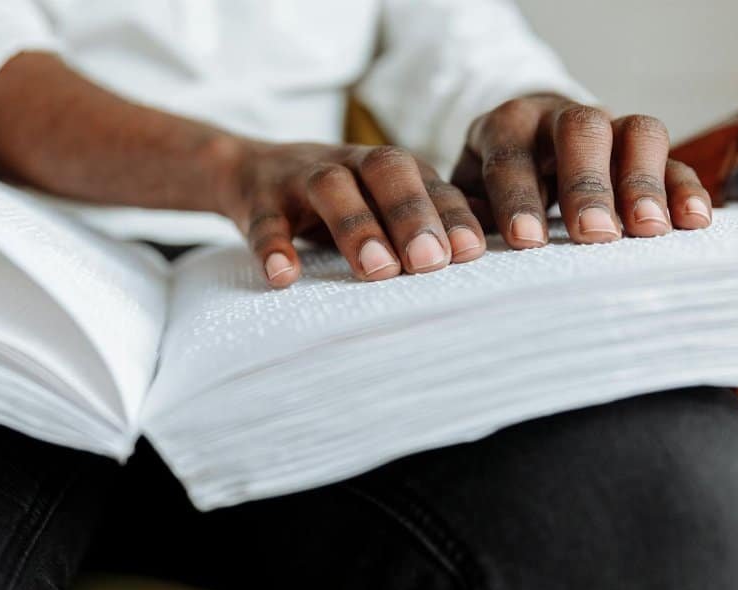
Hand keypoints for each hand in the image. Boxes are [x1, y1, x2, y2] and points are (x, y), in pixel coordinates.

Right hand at [221, 142, 484, 287]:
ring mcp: (301, 178)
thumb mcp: (382, 204)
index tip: (473, 253)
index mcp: (390, 169)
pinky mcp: (258, 199)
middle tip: (431, 263)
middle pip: (387, 171)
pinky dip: (274, 246)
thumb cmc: (338, 200)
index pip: (429, 182)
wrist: (247, 170)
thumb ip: (428, 221)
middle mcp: (351, 164)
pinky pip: (264, 220)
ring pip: (331, 187)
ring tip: (377, 270)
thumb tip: (489, 256)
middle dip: (412, 214)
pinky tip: (284, 277)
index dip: (451, 214)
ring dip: (356, 225)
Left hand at [451, 94, 713, 248]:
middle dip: (588, 183)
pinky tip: (694, 223)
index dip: (519, 196)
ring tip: (647, 229)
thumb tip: (472, 239)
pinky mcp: (646, 150)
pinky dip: (685, 189)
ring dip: (643, 182)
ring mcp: (611, 128)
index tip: (527, 240)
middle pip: (582, 131)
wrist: (527, 141)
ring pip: (637, 133)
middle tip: (594, 233)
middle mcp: (561, 117)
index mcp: (507, 125)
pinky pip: (675, 159)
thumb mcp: (469, 190)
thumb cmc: (492, 181)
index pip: (512, 153)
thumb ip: (470, 210)